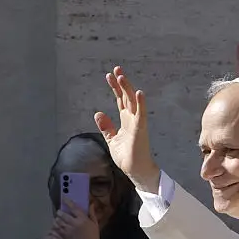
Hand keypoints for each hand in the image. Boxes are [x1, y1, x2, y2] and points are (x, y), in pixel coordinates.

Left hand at [55, 200, 104, 238]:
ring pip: (58, 222)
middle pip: (63, 214)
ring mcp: (69, 230)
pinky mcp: (65, 236)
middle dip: (60, 212)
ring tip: (57, 218)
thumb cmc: (94, 236)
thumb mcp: (95, 223)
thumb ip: (92, 213)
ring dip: (57, 219)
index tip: (64, 198)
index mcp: (83, 219)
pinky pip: (58, 229)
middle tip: (59, 211)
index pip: (73, 208)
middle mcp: (75, 224)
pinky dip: (56, 226)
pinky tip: (57, 225)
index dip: (67, 202)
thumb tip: (91, 204)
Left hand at [94, 67, 158, 190]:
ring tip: (121, 76)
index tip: (110, 76)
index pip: (120, 100)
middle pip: (126, 97)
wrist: (135, 170)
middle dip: (121, 83)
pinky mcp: (140, 130)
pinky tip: (139, 93)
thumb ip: (106, 126)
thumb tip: (98, 113)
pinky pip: (141, 114)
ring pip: (133, 102)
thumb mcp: (112, 139)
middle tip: (116, 69)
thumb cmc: (126, 156)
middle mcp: (132, 119)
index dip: (115, 88)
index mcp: (125, 120)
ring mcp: (137, 123)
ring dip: (128, 89)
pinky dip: (140, 103)